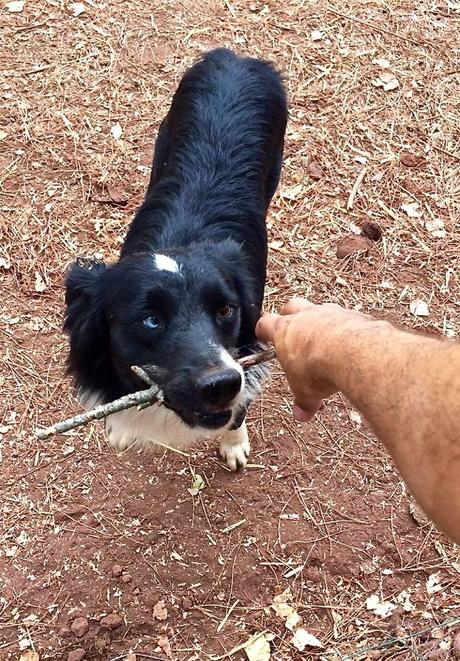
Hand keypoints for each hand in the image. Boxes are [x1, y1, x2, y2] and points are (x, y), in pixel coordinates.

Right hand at [256, 299, 373, 420]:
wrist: (353, 352)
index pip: (266, 323)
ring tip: (326, 339)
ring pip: (320, 309)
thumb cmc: (319, 368)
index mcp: (284, 331)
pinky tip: (350, 342)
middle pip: (292, 306)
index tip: (264, 334)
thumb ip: (304, 402)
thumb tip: (301, 415)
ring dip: (321, 320)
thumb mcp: (306, 391)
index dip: (264, 329)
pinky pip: (346, 317)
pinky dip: (346, 327)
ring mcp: (329, 312)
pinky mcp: (352, 314)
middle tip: (293, 328)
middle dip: (291, 314)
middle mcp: (305, 316)